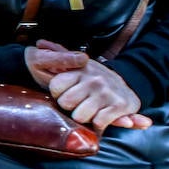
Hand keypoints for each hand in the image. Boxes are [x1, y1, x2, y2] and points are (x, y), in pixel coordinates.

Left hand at [34, 39, 152, 130]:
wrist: (128, 88)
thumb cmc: (95, 80)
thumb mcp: (78, 66)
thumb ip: (59, 54)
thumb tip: (40, 42)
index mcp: (81, 70)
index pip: (55, 86)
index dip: (58, 95)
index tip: (66, 94)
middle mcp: (93, 79)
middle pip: (65, 103)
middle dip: (70, 108)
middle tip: (80, 104)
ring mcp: (106, 92)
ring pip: (80, 116)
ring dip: (84, 118)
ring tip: (90, 111)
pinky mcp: (119, 105)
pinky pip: (98, 123)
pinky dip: (98, 126)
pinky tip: (100, 119)